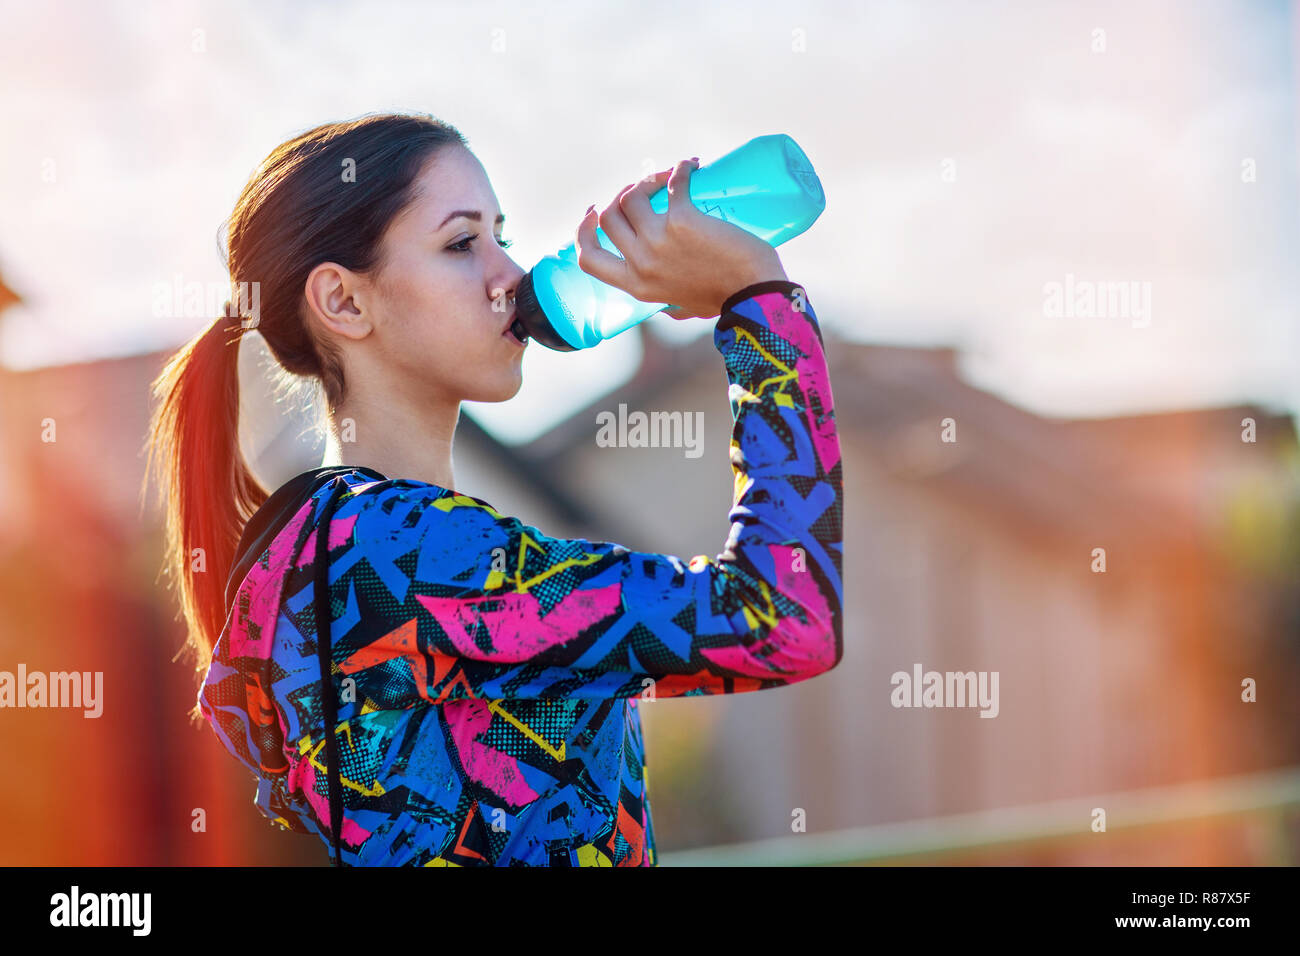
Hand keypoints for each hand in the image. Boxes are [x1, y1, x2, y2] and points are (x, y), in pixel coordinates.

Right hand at [574, 158, 787, 319]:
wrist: (753, 293)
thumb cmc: (724, 301)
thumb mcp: (682, 309)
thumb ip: (670, 307)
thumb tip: (666, 308)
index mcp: (636, 285)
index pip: (589, 258)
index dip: (584, 230)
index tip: (593, 211)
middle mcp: (641, 263)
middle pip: (609, 217)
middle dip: (621, 196)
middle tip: (644, 188)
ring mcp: (659, 241)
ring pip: (632, 196)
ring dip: (648, 179)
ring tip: (668, 175)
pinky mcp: (682, 220)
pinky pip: (673, 182)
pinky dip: (682, 168)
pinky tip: (692, 165)